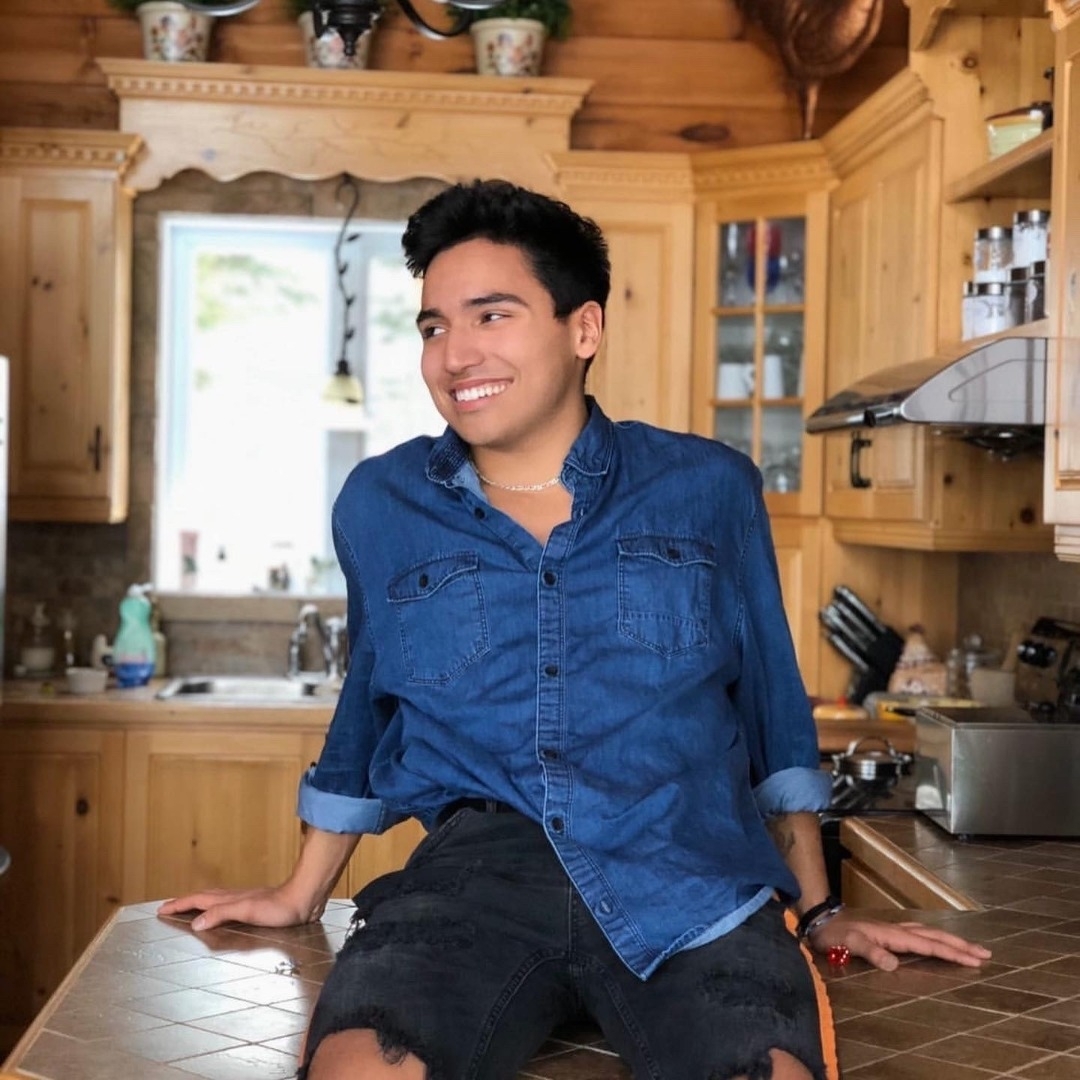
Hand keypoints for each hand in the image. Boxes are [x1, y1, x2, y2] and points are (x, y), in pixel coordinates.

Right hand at [157, 884, 322, 931]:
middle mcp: (234, 898)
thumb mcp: (247, 911)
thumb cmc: (279, 907)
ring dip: (199, 904)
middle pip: (203, 898)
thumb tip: (197, 922)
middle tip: (169, 907)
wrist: (303, 900)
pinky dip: (215, 909)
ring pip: (214, 901)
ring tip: (188, 909)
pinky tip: (221, 914)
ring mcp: (244, 902)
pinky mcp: (255, 908)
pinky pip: (226, 907)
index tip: (162, 909)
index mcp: (229, 899)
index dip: (179, 905)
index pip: (198, 901)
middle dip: (184, 902)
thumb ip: (222, 914)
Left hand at [808, 910, 992, 971]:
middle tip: (986, 954)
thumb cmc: (834, 935)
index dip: (953, 953)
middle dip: (961, 945)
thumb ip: (871, 952)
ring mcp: (894, 929)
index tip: (976, 960)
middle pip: (935, 936)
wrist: (820, 921)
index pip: (929, 945)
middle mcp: (898, 930)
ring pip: (929, 933)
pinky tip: (938, 940)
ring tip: (971, 948)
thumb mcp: (850, 944)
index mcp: (893, 935)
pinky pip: (920, 934)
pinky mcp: (889, 932)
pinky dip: (935, 937)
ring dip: (951, 940)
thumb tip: (894, 964)